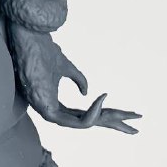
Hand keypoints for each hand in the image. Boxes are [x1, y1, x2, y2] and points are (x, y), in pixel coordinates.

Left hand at [7, 21, 140, 133]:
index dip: (107, 115)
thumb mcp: (66, 67)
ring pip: (86, 124)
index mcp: (55, 102)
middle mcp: (53, 110)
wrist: (30, 38)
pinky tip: (102, 101)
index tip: (128, 114)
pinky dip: (91, 113)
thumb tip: (87, 91)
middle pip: (89, 122)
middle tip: (136, 127)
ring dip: (108, 119)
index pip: (84, 115)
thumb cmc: (42, 50)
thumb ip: (77, 79)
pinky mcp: (48, 112)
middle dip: (114, 124)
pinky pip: (75, 121)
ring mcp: (49, 112)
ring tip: (126, 114)